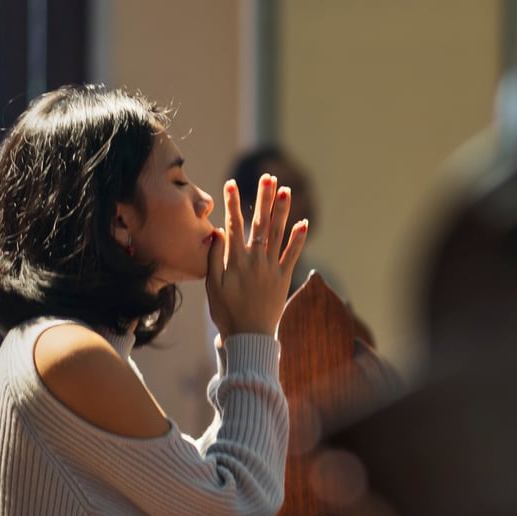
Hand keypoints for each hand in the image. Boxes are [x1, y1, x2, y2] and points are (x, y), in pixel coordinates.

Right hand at [206, 173, 308, 337]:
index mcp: (235, 260)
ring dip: (282, 210)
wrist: (249, 337)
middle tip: (267, 177)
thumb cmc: (227, 313)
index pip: (233, 225)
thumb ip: (214, 258)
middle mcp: (255, 260)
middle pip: (260, 223)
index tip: (231, 184)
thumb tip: (216, 232)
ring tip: (285, 190)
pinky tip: (304, 222)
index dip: (232, 203)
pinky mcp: (283, 278)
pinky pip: (293, 255)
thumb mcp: (213, 286)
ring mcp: (271, 268)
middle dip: (263, 198)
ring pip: (277, 234)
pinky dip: (299, 238)